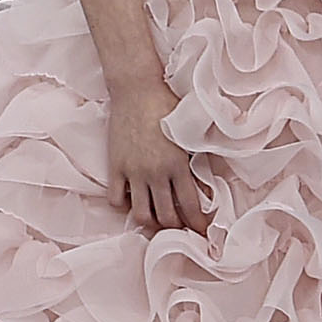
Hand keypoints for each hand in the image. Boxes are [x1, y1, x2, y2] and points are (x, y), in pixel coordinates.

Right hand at [106, 84, 207, 230]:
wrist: (136, 89)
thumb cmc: (166, 105)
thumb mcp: (188, 134)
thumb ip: (197, 161)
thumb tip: (207, 187)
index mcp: (178, 165)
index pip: (191, 206)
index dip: (197, 224)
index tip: (200, 232)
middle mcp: (155, 173)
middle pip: (166, 217)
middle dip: (175, 228)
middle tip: (179, 228)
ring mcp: (133, 172)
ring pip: (140, 214)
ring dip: (150, 222)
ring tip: (155, 219)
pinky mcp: (115, 167)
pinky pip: (115, 199)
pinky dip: (124, 205)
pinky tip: (131, 200)